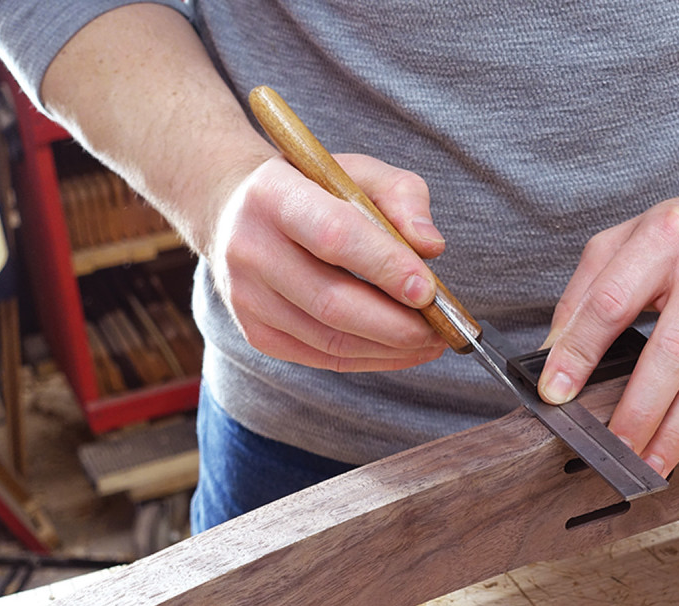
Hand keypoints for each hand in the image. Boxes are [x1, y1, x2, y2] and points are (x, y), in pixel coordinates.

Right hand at [207, 153, 448, 370]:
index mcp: (273, 195)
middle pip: (331, 302)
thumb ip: (403, 198)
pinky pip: (322, 358)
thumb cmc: (313, 189)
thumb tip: (431, 247)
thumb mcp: (359, 172)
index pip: (334, 236)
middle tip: (441, 329)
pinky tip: (402, 351)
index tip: (429, 290)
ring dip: (390, 349)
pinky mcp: (255, 332)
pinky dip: (371, 359)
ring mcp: (247, 297)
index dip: (386, 267)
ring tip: (431, 341)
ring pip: (329, 339)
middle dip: (396, 324)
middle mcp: (249, 248)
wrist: (237, 211)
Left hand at [538, 195, 678, 476]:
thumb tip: (552, 358)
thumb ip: (584, 295)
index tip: (557, 394)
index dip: (579, 354)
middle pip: (671, 352)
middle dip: (638, 411)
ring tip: (652, 462)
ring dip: (678, 430)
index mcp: (664, 235)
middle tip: (615, 449)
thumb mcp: (626, 241)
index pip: (611, 303)